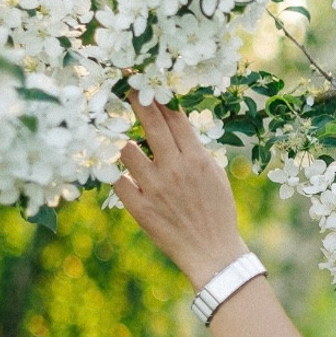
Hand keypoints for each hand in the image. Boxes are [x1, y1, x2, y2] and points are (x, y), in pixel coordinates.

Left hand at [112, 91, 247, 288]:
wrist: (213, 253)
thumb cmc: (217, 213)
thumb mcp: (216, 176)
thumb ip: (195, 152)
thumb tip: (176, 128)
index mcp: (197, 159)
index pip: (174, 118)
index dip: (159, 97)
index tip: (146, 83)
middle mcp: (174, 169)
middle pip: (150, 123)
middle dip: (136, 100)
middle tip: (125, 86)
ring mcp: (154, 188)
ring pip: (126, 150)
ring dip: (127, 147)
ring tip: (132, 152)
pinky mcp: (140, 208)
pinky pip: (118, 182)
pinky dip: (120, 178)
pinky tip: (126, 180)